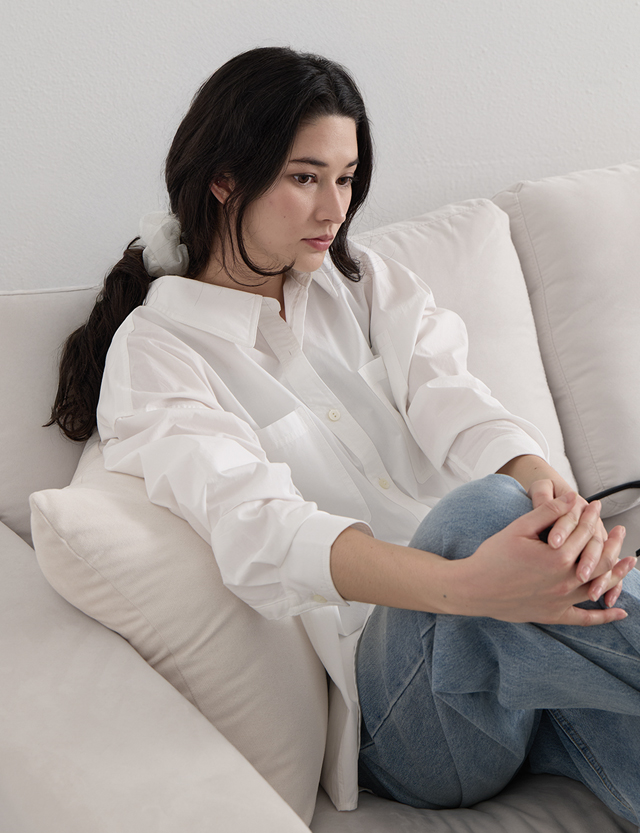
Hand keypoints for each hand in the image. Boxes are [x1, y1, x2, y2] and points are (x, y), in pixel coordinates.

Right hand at [453, 492, 635, 625]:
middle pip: (598, 559)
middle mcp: (564, 581)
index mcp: (557, 557)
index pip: (582, 533)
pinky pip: (585, 619)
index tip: (595, 506)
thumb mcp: (519, 528)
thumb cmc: (493, 556)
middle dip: (610, 542)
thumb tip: (572, 498)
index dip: (590, 516)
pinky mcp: (554, 615)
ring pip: (598, 586)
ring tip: (628, 561)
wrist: (473, 588)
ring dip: (616, 573)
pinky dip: (604, 616)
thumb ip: (548, 512)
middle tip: (619, 531)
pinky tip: (619, 611)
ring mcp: (561, 600)